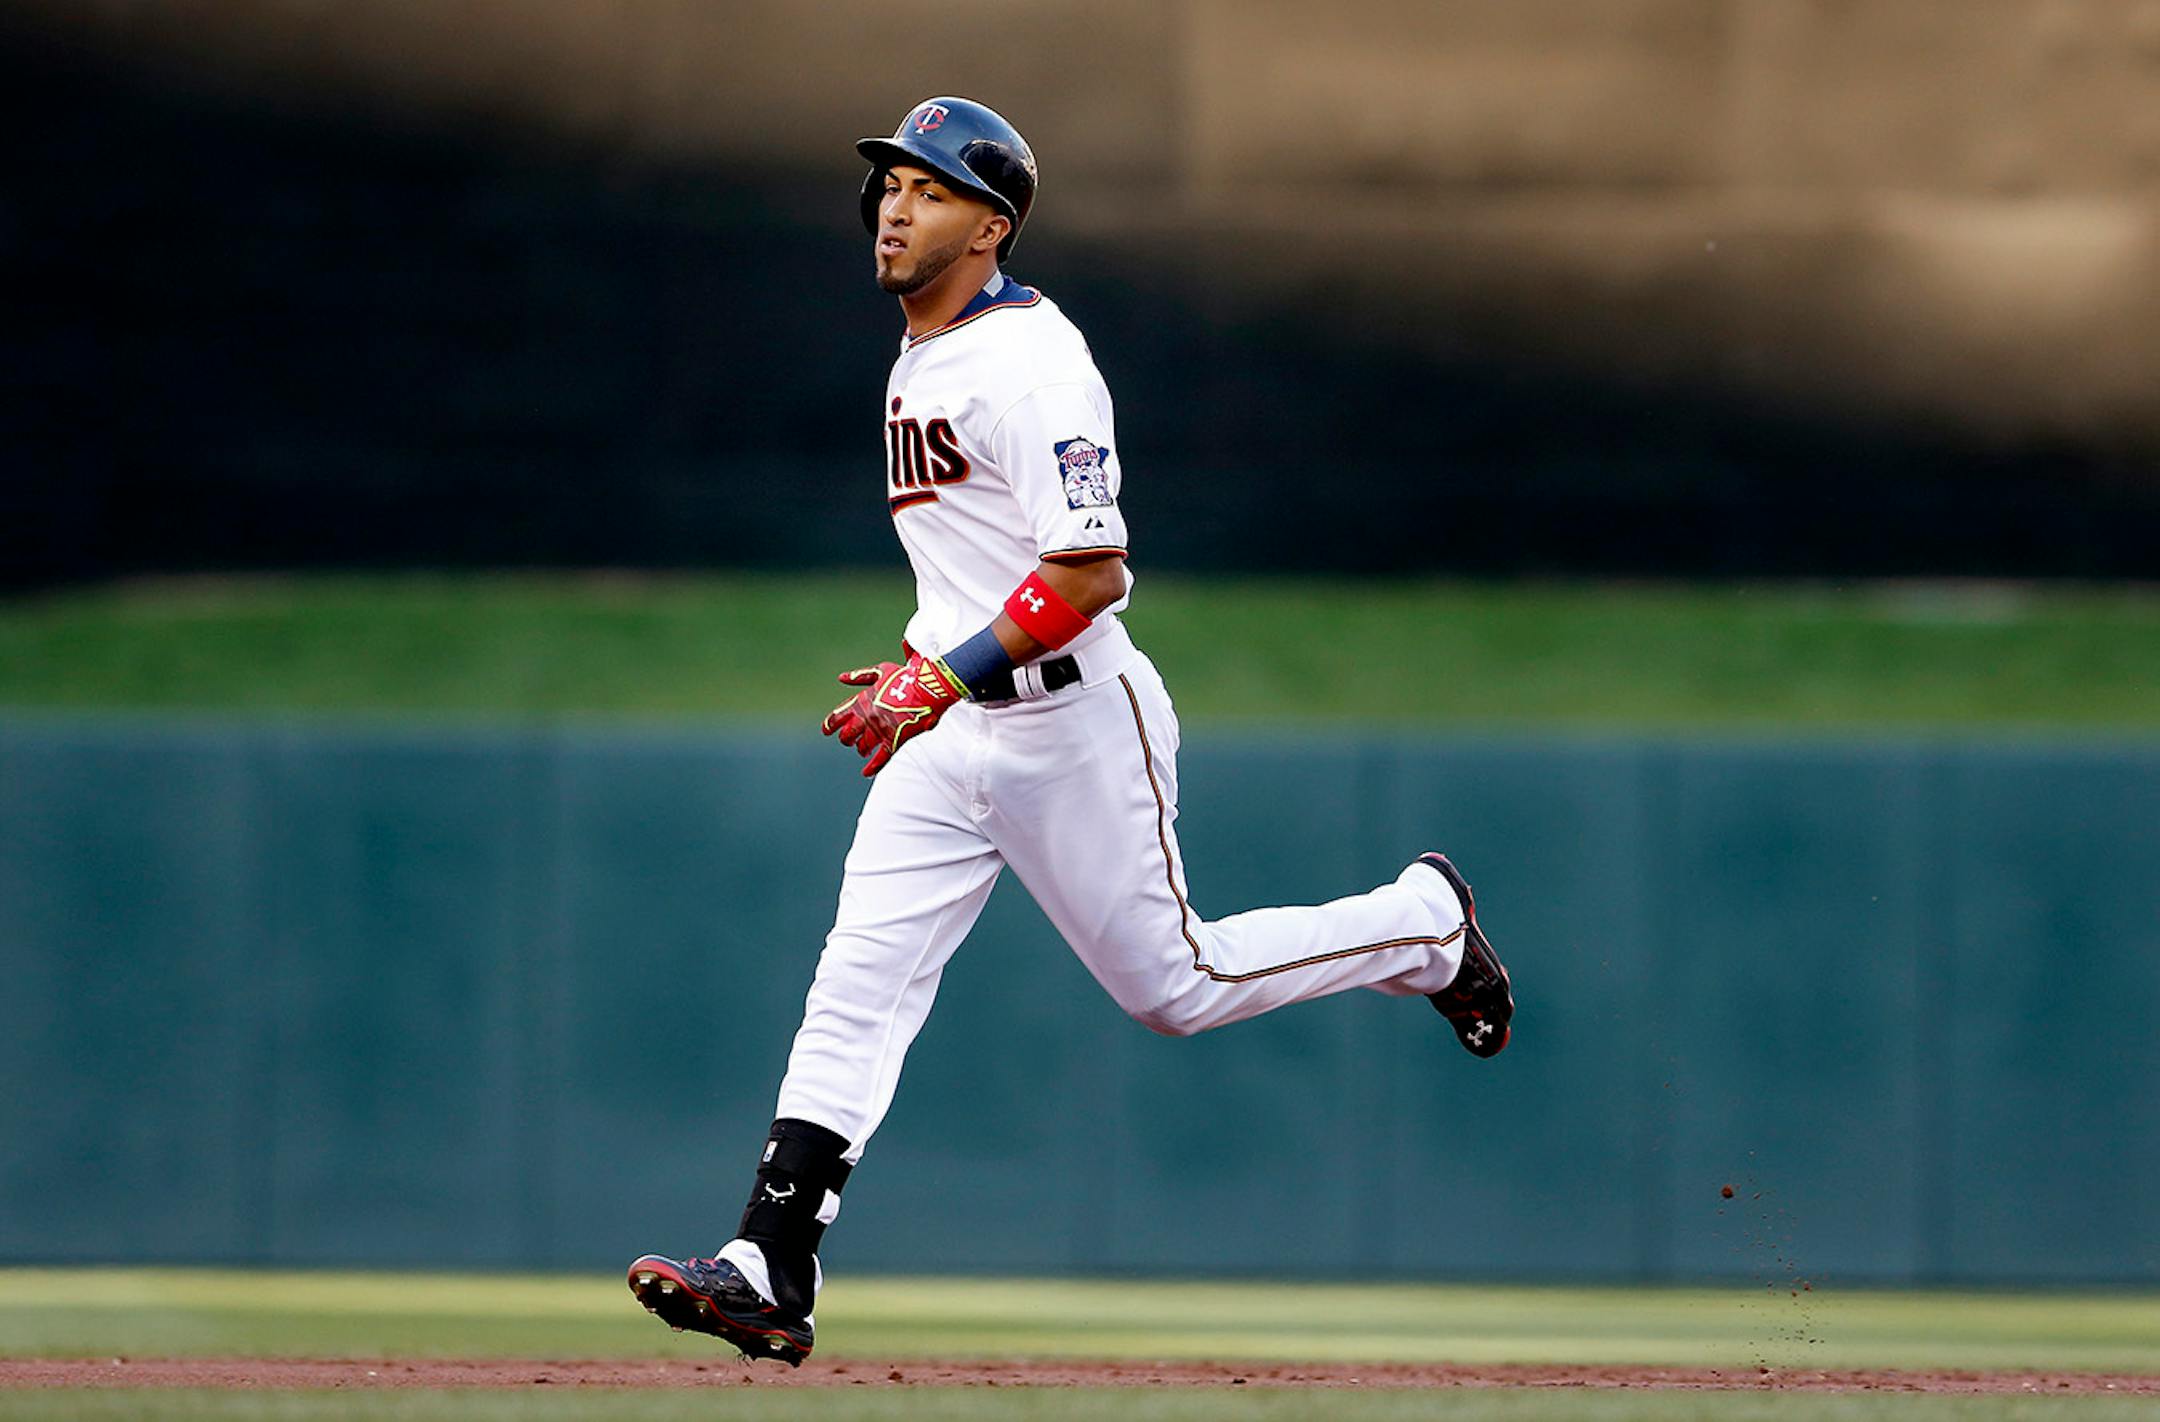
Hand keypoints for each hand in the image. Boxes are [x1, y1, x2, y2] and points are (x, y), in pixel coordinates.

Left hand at [820, 651, 965, 775]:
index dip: (829, 725)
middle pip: (847, 735)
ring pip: (862, 746)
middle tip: (849, 741)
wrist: (928, 688)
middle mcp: (868, 717)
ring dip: (860, 749)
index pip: (838, 716)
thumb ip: (860, 676)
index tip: (826, 731)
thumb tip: (841, 678)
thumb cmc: (906, 677)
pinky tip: (866, 773)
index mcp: (863, 700)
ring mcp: (881, 729)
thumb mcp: (881, 671)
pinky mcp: (895, 739)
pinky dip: (872, 767)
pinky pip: (881, 758)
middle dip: (846, 739)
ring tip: (863, 750)